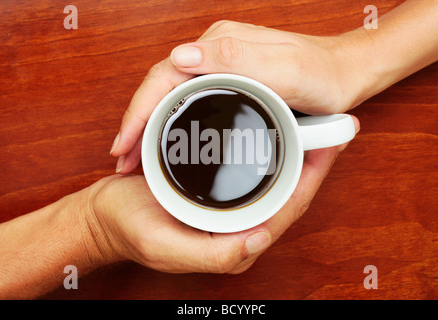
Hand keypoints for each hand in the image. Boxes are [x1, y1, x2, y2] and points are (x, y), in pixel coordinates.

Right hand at [86, 122, 358, 273]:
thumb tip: (258, 240)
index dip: (311, 180)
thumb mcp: (167, 247)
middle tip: (331, 130)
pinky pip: (252, 171)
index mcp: (235, 243)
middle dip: (311, 162)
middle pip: (287, 192)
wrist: (106, 216)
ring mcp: (230, 207)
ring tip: (312, 126)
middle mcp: (239, 225)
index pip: (287, 211)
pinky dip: (268, 152)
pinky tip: (274, 132)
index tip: (329, 148)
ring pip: (274, 179)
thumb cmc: (132, 231)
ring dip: (294, 154)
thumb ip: (213, 254)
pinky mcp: (218, 191)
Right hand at [110, 20, 362, 173]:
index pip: (166, 75)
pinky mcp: (229, 80)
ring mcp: (221, 66)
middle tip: (121, 157)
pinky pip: (188, 98)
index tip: (124, 142)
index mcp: (221, 46)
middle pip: (162, 86)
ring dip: (148, 123)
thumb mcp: (285, 69)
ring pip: (172, 94)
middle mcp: (216, 52)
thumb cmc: (321, 75)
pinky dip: (170, 120)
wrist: (344, 74)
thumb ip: (236, 58)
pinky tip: (163, 138)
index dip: (140, 110)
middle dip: (136, 121)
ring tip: (133, 154)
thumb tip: (182, 55)